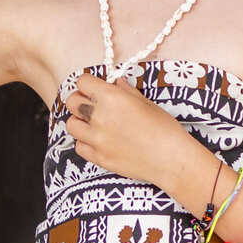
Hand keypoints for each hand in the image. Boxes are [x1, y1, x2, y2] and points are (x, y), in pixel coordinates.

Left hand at [60, 71, 215, 203]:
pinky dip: (85, 142)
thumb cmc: (165, 129)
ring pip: (71, 125)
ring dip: (80, 121)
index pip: (83, 82)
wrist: (171, 160)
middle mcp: (99, 117)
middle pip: (72, 102)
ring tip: (94, 124)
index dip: (88, 84)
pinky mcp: (98, 158)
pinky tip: (98, 140)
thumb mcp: (147, 103)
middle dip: (80, 100)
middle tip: (91, 104)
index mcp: (111, 98)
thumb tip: (116, 83)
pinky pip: (79, 146)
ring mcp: (96, 139)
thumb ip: (126, 91)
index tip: (95, 89)